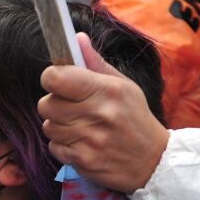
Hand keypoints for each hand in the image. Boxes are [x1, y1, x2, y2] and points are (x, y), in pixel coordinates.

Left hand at [39, 33, 169, 192]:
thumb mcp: (124, 86)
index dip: (52, 78)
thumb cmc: (135, 118)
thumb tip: (76, 39)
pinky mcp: (84, 161)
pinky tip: (82, 142)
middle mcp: (98, 114)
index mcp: (107, 90)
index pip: (56, 78)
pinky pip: (54, 147)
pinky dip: (63, 145)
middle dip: (54, 104)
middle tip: (72, 107)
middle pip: (46, 104)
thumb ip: (96, 63)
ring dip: (58, 126)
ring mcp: (90, 140)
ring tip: (80, 126)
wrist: (154, 161)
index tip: (60, 82)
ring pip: (48, 127)